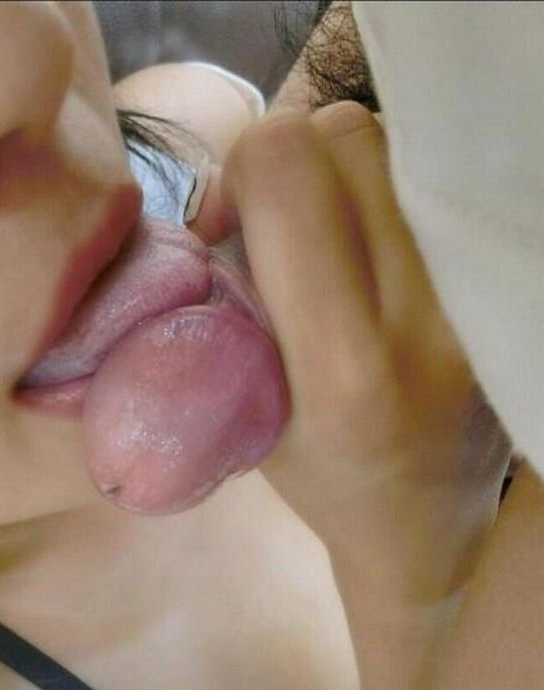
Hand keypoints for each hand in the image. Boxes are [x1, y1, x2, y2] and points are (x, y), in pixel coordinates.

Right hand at [224, 101, 511, 604]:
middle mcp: (426, 322)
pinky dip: (384, 191)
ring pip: (393, 146)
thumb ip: (224, 302)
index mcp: (343, 368)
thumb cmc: (318, 479)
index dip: (242, 173)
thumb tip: (218, 204)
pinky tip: (376, 248)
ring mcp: (477, 301)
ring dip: (340, 174)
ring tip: (331, 239)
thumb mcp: (241, 408)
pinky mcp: (501, 288)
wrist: (425, 523)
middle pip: (347, 135)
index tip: (232, 227)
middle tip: (279, 226)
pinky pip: (429, 181)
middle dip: (291, 163)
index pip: (288, 172)